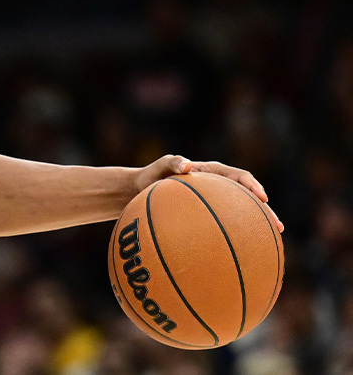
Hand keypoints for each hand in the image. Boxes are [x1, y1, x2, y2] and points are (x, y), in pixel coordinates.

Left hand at [136, 154, 283, 232]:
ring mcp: (215, 203)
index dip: (253, 186)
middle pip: (248, 199)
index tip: (262, 198)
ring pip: (241, 215)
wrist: (141, 189)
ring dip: (256, 227)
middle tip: (278, 226)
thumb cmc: (151, 176)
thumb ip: (172, 163)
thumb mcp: (159, 166)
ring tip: (270, 245)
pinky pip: (224, 227)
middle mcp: (218, 188)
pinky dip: (233, 238)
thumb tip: (187, 165)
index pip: (239, 176)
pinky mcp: (207, 217)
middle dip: (265, 212)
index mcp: (212, 173)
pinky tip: (238, 256)